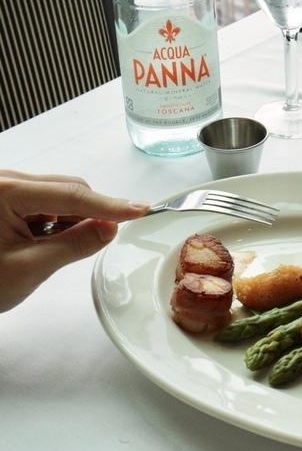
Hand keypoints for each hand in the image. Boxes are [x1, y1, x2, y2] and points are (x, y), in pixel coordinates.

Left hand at [0, 171, 148, 311]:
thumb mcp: (29, 269)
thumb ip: (75, 244)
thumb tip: (108, 228)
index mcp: (6, 192)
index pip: (72, 196)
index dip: (110, 206)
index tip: (139, 209)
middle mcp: (3, 181)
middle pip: (66, 188)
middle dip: (88, 214)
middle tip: (104, 238)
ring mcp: (2, 188)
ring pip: (56, 195)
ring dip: (68, 220)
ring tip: (49, 250)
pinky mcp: (2, 197)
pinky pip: (41, 201)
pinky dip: (52, 221)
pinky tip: (41, 243)